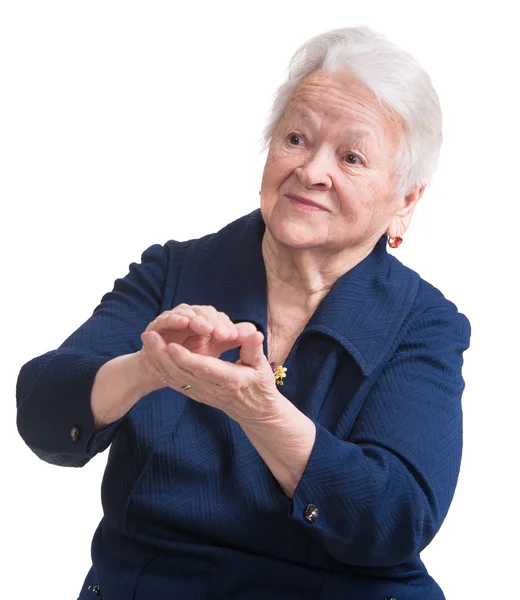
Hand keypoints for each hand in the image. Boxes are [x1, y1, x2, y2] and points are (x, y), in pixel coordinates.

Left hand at [137, 304, 258, 394]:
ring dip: (157, 360)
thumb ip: (254, 349)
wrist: (255, 412)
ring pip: (174, 378)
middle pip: (182, 372)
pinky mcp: (195, 394)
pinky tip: (148, 357)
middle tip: (149, 335)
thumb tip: (254, 333)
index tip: (171, 345)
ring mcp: (201, 393)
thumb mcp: (261, 366)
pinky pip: (174, 383)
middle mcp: (211, 389)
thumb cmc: (260, 385)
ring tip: (145, 341)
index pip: (204, 369)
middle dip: (162, 355)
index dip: (187, 358)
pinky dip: (159, 370)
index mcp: (228, 380)